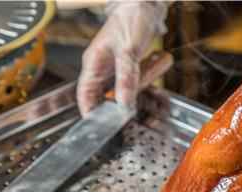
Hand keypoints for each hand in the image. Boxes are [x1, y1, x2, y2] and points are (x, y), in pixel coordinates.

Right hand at [76, 1, 167, 116]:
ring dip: (144, 78)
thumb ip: (126, 79)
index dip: (91, 114)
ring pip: (129, 88)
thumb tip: (124, 105)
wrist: (147, 5)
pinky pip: (140, 79)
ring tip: (151, 63)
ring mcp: (117, 68)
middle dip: (127, 95)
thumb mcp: (128, 51)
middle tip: (140, 87)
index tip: (102, 128)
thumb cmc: (131, 20)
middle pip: (110, 96)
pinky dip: (150, 73)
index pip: (85, 96)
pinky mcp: (131, 66)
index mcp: (93, 64)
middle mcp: (102, 68)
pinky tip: (156, 61)